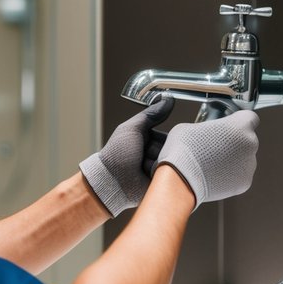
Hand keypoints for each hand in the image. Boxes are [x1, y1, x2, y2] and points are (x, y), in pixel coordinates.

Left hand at [79, 97, 174, 215]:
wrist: (110, 181)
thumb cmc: (116, 155)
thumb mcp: (132, 128)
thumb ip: (151, 114)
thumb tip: (168, 100)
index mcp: (147, 140)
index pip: (169, 137)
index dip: (168, 138)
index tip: (164, 140)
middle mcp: (153, 154)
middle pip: (171, 150)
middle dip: (163, 151)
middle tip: (149, 154)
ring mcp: (156, 169)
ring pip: (171, 163)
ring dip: (161, 164)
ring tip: (147, 166)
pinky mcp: (158, 183)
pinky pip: (170, 177)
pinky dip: (163, 175)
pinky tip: (152, 175)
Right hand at [155, 109, 258, 207]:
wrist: (181, 180)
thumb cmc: (184, 152)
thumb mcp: (189, 126)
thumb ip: (204, 126)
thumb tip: (203, 132)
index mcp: (239, 125)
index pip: (250, 117)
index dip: (239, 121)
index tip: (232, 124)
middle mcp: (249, 144)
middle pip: (246, 139)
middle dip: (234, 142)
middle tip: (216, 146)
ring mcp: (249, 165)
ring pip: (244, 158)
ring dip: (233, 159)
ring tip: (213, 163)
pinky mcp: (244, 182)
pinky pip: (240, 176)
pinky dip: (230, 175)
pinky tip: (215, 174)